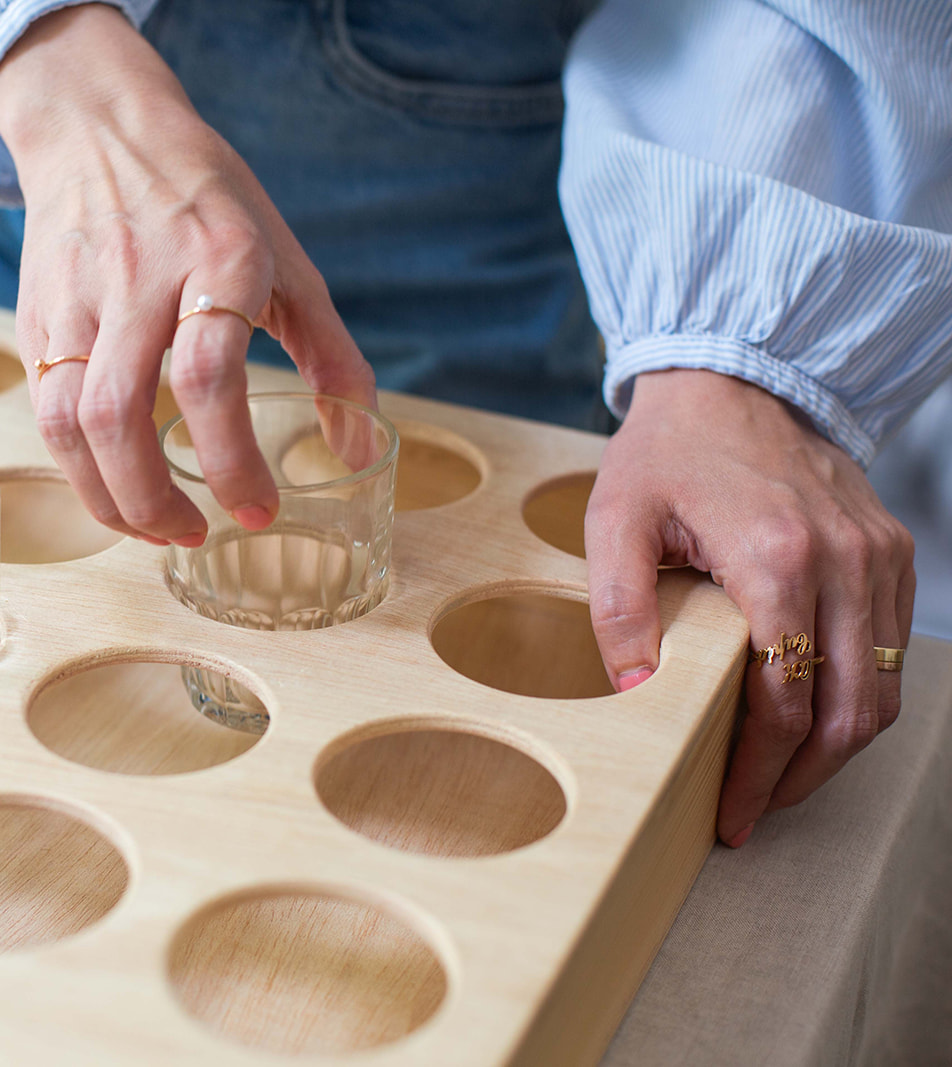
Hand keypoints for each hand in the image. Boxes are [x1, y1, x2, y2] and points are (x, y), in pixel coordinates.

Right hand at [0, 5, 374, 544]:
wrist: (102, 131)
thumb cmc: (210, 203)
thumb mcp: (291, 263)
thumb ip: (334, 358)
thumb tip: (361, 452)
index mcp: (217, 258)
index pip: (210, 374)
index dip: (232, 456)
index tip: (257, 509)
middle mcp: (139, 278)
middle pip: (121, 410)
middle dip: (153, 498)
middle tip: (194, 536)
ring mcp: (77, 299)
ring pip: (67, 420)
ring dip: (106, 496)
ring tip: (152, 530)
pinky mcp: (37, 317)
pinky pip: (44, 409)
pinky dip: (76, 468)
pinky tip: (114, 490)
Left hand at [586, 370, 914, 846]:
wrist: (732, 378)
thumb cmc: (667, 451)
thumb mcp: (616, 521)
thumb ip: (619, 607)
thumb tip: (633, 691)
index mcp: (776, 558)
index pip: (784, 701)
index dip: (757, 770)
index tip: (728, 813)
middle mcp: (844, 561)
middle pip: (848, 710)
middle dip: (803, 779)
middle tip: (754, 813)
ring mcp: (878, 555)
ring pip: (883, 688)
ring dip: (838, 747)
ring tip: (782, 781)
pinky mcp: (891, 549)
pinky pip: (893, 646)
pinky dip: (860, 695)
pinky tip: (812, 719)